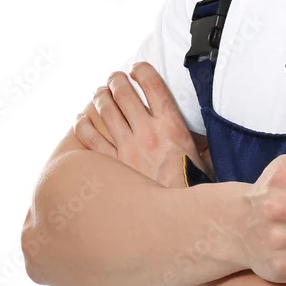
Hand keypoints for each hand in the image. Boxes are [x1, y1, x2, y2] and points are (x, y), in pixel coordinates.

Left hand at [74, 62, 209, 187]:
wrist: (177, 218)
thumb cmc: (193, 185)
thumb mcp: (203, 155)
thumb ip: (198, 139)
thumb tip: (203, 133)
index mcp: (171, 125)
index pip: (153, 85)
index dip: (142, 70)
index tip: (137, 67)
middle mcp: (147, 132)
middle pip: (124, 94)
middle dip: (116, 80)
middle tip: (114, 77)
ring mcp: (127, 148)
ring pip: (106, 111)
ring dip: (100, 97)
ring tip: (100, 92)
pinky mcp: (113, 165)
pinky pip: (91, 140)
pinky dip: (83, 126)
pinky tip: (81, 119)